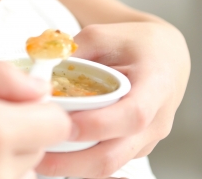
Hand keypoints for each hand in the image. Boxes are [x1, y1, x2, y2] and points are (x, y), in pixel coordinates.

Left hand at [36, 22, 189, 177]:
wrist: (164, 56)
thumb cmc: (134, 43)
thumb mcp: (102, 35)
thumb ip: (72, 53)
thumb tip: (37, 74)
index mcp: (156, 84)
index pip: (132, 115)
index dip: (97, 125)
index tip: (63, 124)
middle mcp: (157, 120)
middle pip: (116, 155)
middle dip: (73, 161)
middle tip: (36, 152)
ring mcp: (147, 140)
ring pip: (108, 166)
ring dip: (72, 166)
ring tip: (37, 156)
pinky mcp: (135, 150)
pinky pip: (107, 164)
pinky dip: (80, 164)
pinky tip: (54, 156)